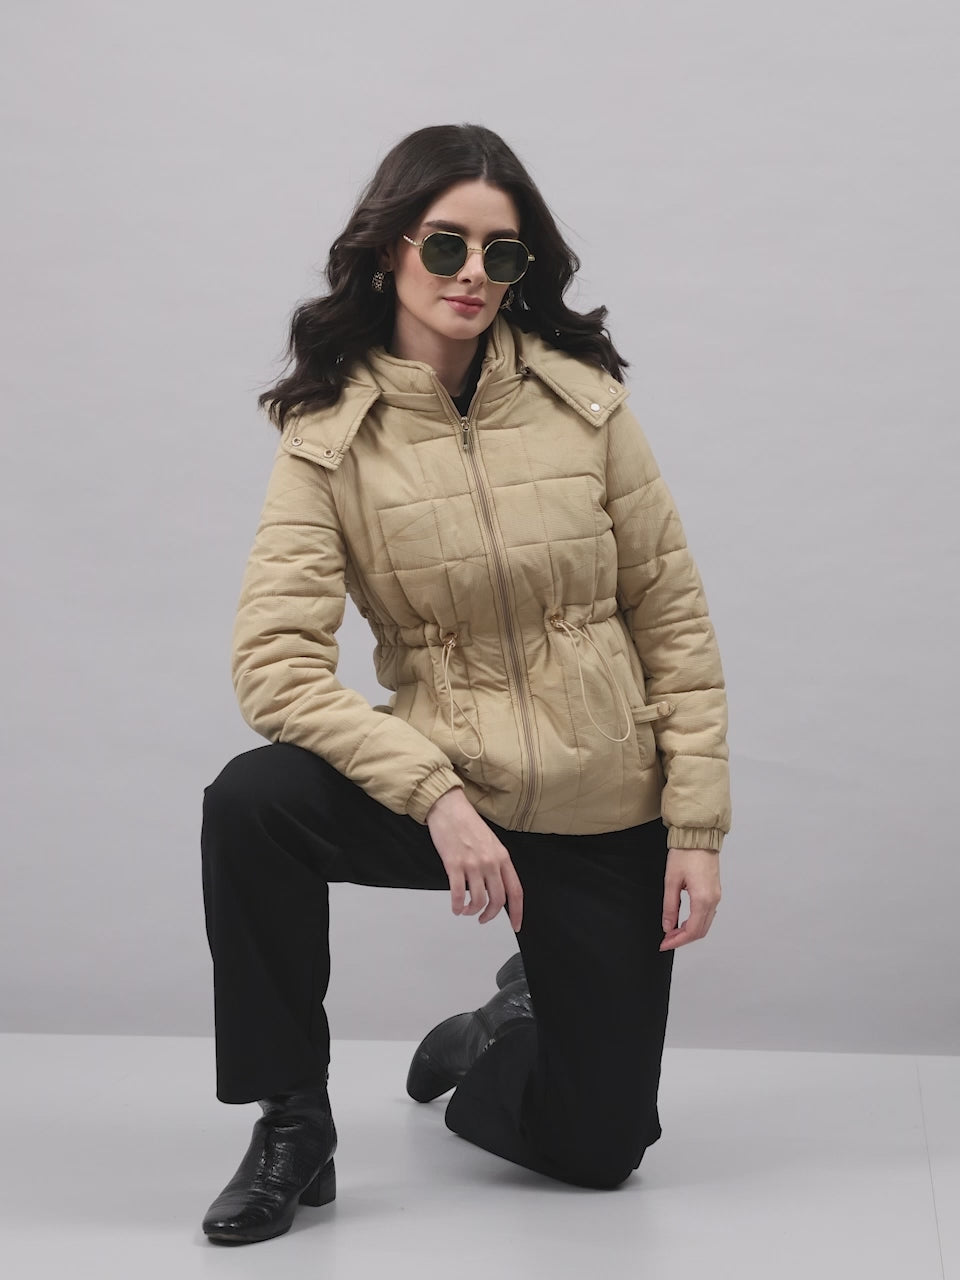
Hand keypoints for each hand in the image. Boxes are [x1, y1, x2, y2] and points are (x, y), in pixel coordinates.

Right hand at [425, 787, 523, 931]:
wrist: (449, 808)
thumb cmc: (468, 823)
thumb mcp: (491, 843)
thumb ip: (497, 864)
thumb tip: (497, 886)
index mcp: (502, 857)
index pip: (515, 891)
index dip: (517, 912)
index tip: (515, 925)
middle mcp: (490, 862)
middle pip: (498, 900)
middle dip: (490, 915)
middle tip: (483, 919)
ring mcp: (473, 863)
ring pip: (478, 900)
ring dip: (472, 911)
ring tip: (466, 911)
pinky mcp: (454, 864)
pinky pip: (458, 894)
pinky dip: (457, 906)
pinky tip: (455, 907)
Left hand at [659, 848, 720, 949]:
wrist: (698, 836)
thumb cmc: (685, 854)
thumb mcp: (671, 881)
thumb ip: (670, 907)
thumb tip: (668, 926)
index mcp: (702, 899)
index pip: (692, 930)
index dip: (677, 941)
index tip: (664, 944)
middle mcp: (713, 900)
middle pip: (700, 931)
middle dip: (683, 939)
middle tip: (666, 940)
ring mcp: (716, 896)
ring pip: (705, 924)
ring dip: (689, 931)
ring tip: (672, 932)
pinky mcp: (715, 891)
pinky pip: (708, 914)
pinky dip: (696, 922)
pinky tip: (683, 921)